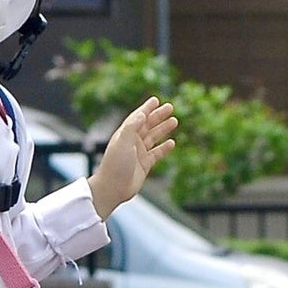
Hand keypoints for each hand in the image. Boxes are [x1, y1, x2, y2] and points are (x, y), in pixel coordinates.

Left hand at [90, 97, 178, 215]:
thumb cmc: (115, 165)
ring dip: (163, 129)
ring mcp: (138, 153)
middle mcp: (131, 142)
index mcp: (124, 134)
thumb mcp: (122, 142)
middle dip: (158, 116)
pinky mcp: (144, 165)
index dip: (146, 108)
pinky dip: (164, 148)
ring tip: (175, 121)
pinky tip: (172, 143)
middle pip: (147, 125)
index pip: (137, 117)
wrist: (112, 188)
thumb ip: (132, 127)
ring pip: (153, 137)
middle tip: (170, 107)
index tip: (155, 100)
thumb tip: (141, 113)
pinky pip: (157, 153)